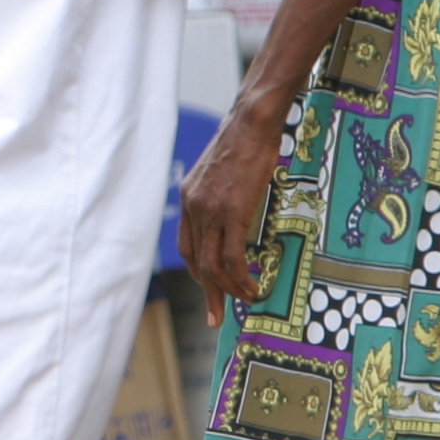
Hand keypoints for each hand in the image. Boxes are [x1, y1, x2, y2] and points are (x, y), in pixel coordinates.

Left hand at [181, 97, 287, 323]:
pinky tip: (252, 288)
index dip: (199, 272)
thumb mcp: (222, 173)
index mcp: (188, 199)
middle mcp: (194, 207)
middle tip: (217, 317)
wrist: (251, 123)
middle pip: (197, 262)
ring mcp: (211, 211)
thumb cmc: (245, 143)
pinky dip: (240, 277)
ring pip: (213, 265)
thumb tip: (232, 209)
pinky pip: (233, 256)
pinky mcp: (232, 212)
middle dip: (209, 292)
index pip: (188, 246)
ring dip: (227, 291)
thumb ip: (219, 195)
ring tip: (242, 305)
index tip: (210, 289)